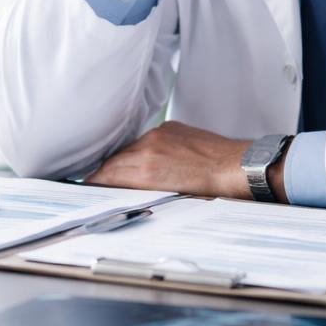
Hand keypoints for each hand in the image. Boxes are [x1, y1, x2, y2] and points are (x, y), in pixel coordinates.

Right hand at [86, 121, 276, 199]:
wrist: (239, 167)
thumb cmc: (212, 191)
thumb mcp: (172, 198)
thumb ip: (144, 192)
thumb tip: (126, 192)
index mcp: (147, 170)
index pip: (108, 175)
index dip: (94, 183)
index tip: (86, 188)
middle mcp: (149, 148)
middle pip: (114, 161)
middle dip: (104, 173)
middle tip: (94, 184)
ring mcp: (159, 135)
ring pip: (129, 149)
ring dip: (122, 161)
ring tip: (117, 175)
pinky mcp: (169, 127)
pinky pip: (145, 139)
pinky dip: (140, 150)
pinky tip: (144, 160)